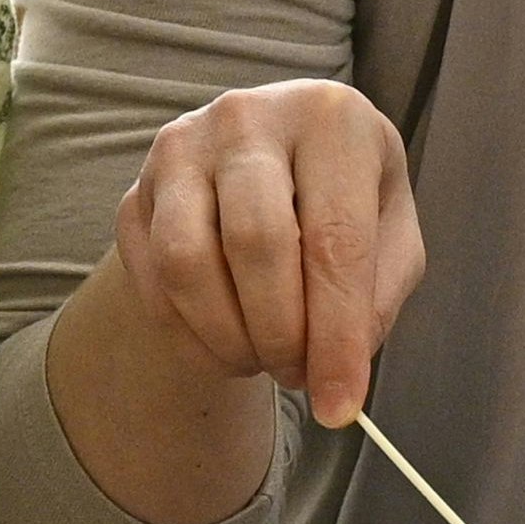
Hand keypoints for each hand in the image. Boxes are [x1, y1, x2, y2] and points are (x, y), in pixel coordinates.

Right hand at [107, 79, 425, 427]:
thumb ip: (377, 296)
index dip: (337, 334)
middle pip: (256, 245)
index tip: (340, 405)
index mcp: (330, 118)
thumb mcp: (389, 232)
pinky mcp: (135, 193)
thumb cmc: (342, 198)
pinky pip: (150, 282)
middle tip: (298, 374)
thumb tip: (338, 374)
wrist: (271, 160)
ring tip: (263, 355)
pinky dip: (188, 336)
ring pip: (187, 264)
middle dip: (280, 335)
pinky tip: (226, 340)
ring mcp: (179, 151)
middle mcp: (247, 118)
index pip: (334, 239)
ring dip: (229, 338)